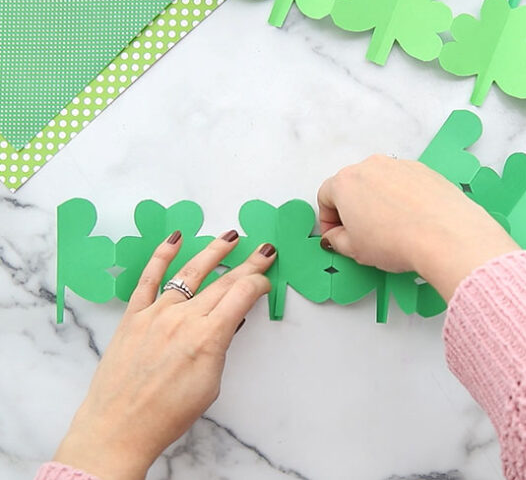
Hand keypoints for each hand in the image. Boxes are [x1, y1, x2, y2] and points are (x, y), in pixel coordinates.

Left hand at [54, 231, 276, 479]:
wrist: (119, 428)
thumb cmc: (167, 414)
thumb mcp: (210, 383)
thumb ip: (220, 347)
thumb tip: (226, 323)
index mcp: (207, 337)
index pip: (241, 295)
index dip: (259, 283)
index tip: (266, 282)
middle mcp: (183, 318)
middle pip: (223, 282)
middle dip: (249, 264)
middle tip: (265, 251)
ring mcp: (156, 313)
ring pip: (190, 272)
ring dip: (213, 251)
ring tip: (230, 237)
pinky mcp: (133, 315)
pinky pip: (149, 278)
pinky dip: (161, 256)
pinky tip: (175, 239)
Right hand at [317, 155, 517, 299]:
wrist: (445, 236)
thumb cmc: (399, 240)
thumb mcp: (354, 250)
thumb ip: (336, 241)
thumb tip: (335, 237)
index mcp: (346, 182)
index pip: (325, 197)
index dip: (327, 219)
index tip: (336, 235)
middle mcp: (370, 167)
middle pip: (351, 186)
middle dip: (352, 210)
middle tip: (360, 235)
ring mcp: (399, 166)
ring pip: (379, 184)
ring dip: (377, 204)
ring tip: (389, 231)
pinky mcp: (423, 170)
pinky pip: (403, 184)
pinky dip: (402, 200)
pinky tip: (409, 222)